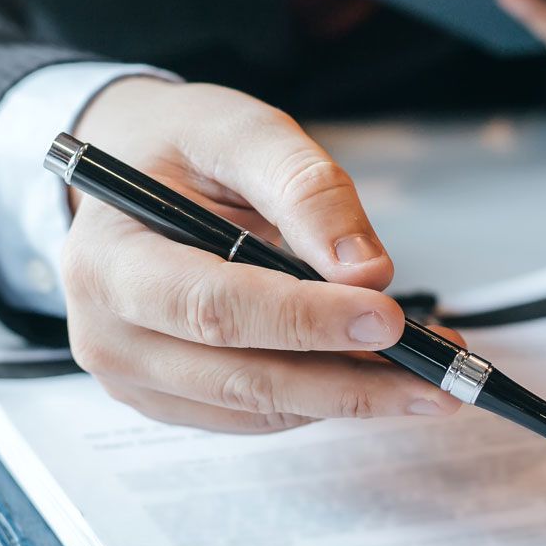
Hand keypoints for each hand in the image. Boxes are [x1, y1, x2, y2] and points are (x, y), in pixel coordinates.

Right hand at [59, 78, 461, 431]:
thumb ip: (303, 188)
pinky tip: (376, 371)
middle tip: (438, 377)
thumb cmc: (180, 147)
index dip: (303, 321)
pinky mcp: (167, 400)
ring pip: (257, 407)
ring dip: (350, 396)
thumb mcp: (239, 130)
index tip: (387, 318)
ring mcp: (133, 376)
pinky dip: (322, 398)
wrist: (131, 176)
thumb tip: (366, 268)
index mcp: (107, 258)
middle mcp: (107, 331)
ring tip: (429, 373)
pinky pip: (255, 415)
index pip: (211, 308)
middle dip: (349, 381)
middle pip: (240, 377)